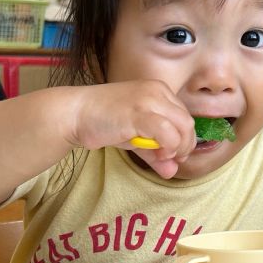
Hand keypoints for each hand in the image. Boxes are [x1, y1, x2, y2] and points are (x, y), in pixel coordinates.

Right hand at [68, 80, 195, 178]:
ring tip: (162, 156)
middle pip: (187, 122)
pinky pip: (167, 132)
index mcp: (159, 91)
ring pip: (182, 126)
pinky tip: (156, 153)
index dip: (184, 138)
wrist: (75, 114)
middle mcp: (158, 91)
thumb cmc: (105, 122)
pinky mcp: (139, 113)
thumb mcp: (136, 137)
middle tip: (171, 159)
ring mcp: (149, 100)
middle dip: (185, 145)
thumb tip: (172, 171)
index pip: (184, 116)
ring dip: (178, 147)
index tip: (173, 154)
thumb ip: (156, 153)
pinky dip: (167, 146)